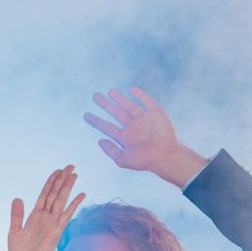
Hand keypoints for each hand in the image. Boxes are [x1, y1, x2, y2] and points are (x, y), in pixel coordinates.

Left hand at [8, 166, 84, 250]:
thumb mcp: (14, 232)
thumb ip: (16, 215)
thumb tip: (17, 198)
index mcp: (35, 216)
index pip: (44, 195)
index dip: (50, 182)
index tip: (57, 171)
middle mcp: (46, 217)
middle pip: (55, 193)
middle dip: (62, 179)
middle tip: (70, 166)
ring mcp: (52, 222)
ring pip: (60, 200)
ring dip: (67, 186)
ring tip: (74, 173)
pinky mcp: (57, 230)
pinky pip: (66, 214)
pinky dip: (74, 204)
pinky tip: (82, 194)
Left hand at [84, 87, 206, 186]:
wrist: (165, 156)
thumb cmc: (145, 161)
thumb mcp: (123, 159)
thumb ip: (110, 150)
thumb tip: (99, 141)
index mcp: (124, 137)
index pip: (106, 127)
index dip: (96, 121)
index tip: (85, 115)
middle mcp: (132, 126)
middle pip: (115, 112)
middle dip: (105, 104)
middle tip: (95, 96)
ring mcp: (143, 119)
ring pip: (129, 105)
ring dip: (119, 98)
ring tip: (110, 91)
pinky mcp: (155, 113)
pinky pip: (147, 102)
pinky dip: (141, 95)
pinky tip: (132, 89)